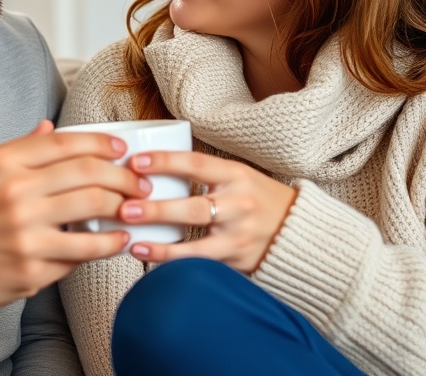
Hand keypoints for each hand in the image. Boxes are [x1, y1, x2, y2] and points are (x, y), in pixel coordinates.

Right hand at [0, 120, 151, 311]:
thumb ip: (18, 147)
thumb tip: (50, 127)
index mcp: (4, 164)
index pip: (67, 143)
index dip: (104, 144)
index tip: (123, 151)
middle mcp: (16, 196)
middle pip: (90, 176)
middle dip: (125, 179)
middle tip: (141, 184)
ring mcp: (24, 235)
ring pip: (93, 216)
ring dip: (123, 213)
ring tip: (136, 212)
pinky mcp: (30, 270)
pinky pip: (79, 256)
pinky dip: (105, 247)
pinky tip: (116, 242)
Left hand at [118, 151, 296, 272]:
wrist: (300, 232)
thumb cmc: (259, 199)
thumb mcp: (238, 176)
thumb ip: (204, 173)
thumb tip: (151, 168)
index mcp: (236, 175)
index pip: (196, 164)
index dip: (164, 162)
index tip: (134, 162)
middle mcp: (239, 204)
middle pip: (193, 207)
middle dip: (156, 209)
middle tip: (125, 208)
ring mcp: (239, 235)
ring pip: (196, 243)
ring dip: (161, 245)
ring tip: (132, 242)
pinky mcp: (238, 260)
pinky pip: (202, 263)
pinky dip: (175, 262)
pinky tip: (150, 259)